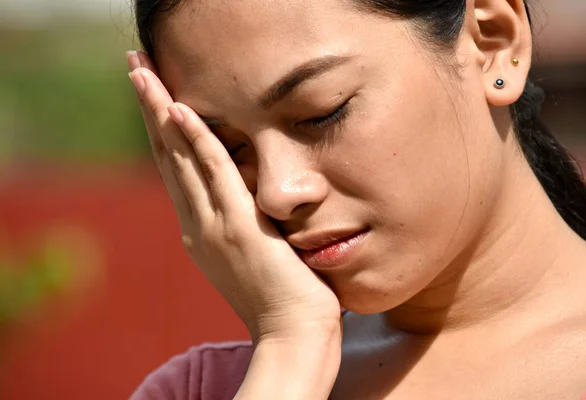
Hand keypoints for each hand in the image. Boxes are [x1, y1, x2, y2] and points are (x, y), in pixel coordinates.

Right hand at [126, 52, 341, 343]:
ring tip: (143, 73)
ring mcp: (214, 224)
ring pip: (180, 157)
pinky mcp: (239, 225)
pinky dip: (195, 140)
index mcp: (202, 229)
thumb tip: (250, 198)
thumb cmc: (284, 295)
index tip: (157, 98)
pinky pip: (214, 173)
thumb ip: (245, 223)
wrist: (293, 332)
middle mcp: (198, 223)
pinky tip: (179, 110)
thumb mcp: (256, 252)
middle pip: (168, 155)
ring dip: (160, 111)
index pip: (178, 169)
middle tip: (136, 69)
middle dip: (151, 109)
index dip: (164, 131)